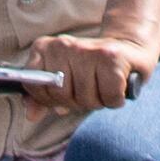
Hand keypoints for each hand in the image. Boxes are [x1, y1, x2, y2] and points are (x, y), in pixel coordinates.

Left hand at [25, 28, 158, 112]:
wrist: (128, 49)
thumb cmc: (91, 69)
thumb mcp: (62, 80)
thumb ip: (43, 96)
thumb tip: (31, 115)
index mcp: (44, 48)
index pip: (34, 86)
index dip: (50, 99)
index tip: (65, 92)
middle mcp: (63, 45)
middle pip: (61, 95)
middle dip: (77, 102)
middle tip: (90, 89)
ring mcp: (86, 50)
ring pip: (86, 98)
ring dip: (98, 101)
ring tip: (103, 86)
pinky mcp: (112, 57)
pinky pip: (109, 96)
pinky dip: (115, 100)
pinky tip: (117, 87)